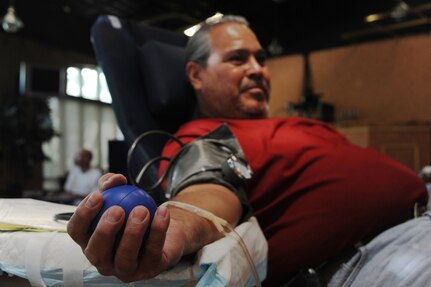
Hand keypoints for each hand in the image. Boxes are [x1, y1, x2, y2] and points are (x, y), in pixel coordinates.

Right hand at [67, 173, 186, 281]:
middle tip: (117, 209)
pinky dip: (159, 230)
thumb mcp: (121, 194)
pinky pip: (153, 251)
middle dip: (104, 230)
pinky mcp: (149, 270)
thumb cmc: (134, 212)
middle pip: (96, 251)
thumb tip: (113, 180)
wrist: (164, 228)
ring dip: (133, 233)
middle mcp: (103, 261)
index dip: (83, 215)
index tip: (97, 195)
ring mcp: (125, 270)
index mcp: (90, 241)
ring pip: (124, 258)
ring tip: (142, 210)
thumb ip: (113, 184)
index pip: (76, 232)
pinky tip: (162, 212)